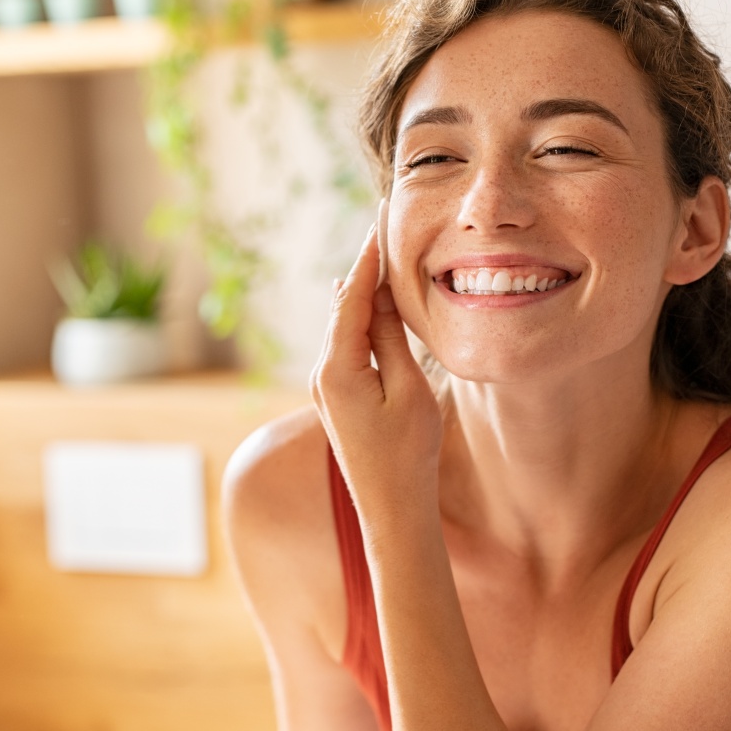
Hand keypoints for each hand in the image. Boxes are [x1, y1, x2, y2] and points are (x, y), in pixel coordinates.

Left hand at [310, 222, 442, 535]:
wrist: (392, 510)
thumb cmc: (408, 454)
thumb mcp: (408, 390)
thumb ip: (389, 339)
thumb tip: (376, 296)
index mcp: (337, 368)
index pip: (351, 297)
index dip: (367, 257)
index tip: (378, 221)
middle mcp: (322, 373)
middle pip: (341, 306)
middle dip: (361, 268)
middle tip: (379, 227)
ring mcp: (325, 387)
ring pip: (342, 326)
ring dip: (360, 293)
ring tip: (377, 256)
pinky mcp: (335, 397)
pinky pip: (345, 346)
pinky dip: (358, 320)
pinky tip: (367, 304)